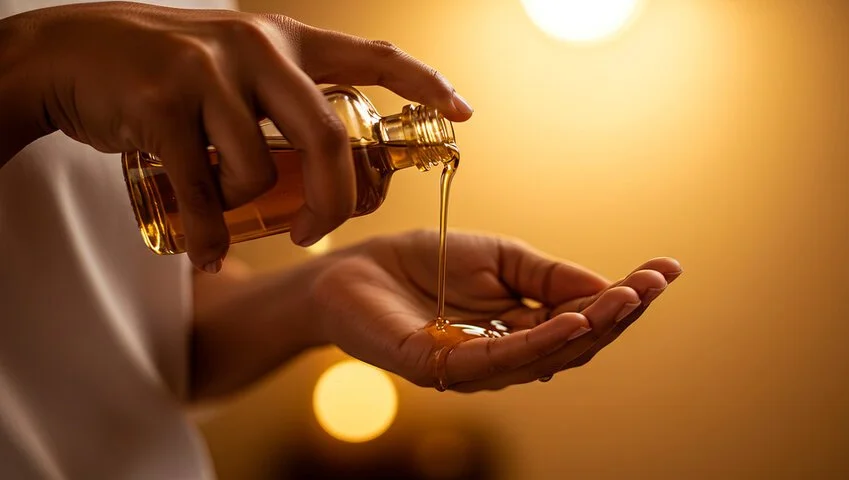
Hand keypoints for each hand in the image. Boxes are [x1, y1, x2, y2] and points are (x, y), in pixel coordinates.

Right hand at [1, 2, 471, 270]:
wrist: (73, 56)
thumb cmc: (168, 76)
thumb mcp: (237, 69)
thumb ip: (284, 103)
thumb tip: (339, 166)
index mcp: (286, 41)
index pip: (372, 55)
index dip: (423, 83)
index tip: (462, 113)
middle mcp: (257, 47)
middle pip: (329, 137)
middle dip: (335, 200)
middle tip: (318, 232)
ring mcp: (208, 71)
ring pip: (261, 171)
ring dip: (247, 212)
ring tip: (224, 215)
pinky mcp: (160, 103)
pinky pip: (203, 191)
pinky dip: (206, 234)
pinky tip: (202, 250)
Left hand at [312, 230, 681, 391]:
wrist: (355, 267)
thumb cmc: (427, 263)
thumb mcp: (501, 257)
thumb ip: (549, 275)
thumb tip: (609, 286)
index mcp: (522, 331)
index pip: (582, 321)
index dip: (624, 299)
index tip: (665, 269)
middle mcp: (505, 357)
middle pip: (574, 345)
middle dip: (619, 314)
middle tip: (655, 283)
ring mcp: (473, 367)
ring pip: (544, 356)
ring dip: (591, 327)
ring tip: (627, 298)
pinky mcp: (437, 366)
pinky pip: (497, 360)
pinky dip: (540, 343)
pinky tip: (575, 322)